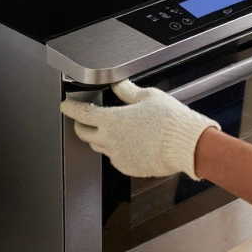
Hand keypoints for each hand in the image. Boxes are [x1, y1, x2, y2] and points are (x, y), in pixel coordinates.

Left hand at [60, 80, 219, 179]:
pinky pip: (115, 158)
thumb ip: (128, 91)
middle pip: (84, 134)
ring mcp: (118, 156)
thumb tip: (118, 83)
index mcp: (111, 120)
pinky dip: (116, 150)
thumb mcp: (148, 97)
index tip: (66, 105)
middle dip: (81, 125)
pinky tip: (128, 143)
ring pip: (99, 146)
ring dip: (100, 137)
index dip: (70, 108)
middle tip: (85, 118)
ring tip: (111, 129)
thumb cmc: (169, 120)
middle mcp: (110, 140)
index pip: (81, 114)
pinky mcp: (128, 167)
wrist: (185, 145)